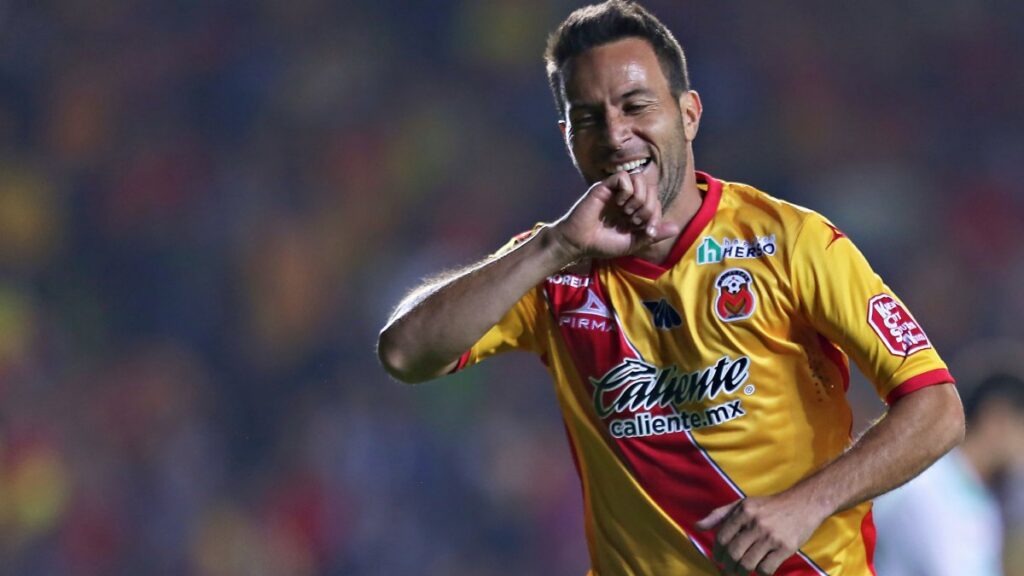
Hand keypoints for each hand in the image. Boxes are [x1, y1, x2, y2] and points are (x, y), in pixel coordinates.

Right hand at [550, 170, 679, 260]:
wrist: (579, 243)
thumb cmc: (602, 244)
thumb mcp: (633, 243)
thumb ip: (653, 234)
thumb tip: (676, 227)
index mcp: (635, 210)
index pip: (656, 201)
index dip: (656, 215)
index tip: (647, 230)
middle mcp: (627, 198)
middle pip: (651, 189)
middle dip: (648, 207)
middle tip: (634, 220)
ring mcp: (616, 191)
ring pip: (640, 178)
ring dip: (639, 197)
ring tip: (627, 211)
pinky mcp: (605, 186)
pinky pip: (624, 177)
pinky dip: (626, 190)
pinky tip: (618, 203)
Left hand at [695, 494, 828, 574]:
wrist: (803, 504)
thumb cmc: (768, 506)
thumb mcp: (742, 504)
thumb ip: (719, 515)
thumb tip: (697, 527)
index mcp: (744, 511)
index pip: (722, 537)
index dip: (717, 551)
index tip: (718, 558)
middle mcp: (756, 523)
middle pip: (733, 553)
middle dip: (727, 565)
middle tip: (728, 569)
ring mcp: (772, 536)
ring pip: (748, 563)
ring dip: (740, 572)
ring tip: (740, 571)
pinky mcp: (786, 548)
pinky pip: (766, 569)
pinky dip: (759, 573)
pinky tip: (758, 569)